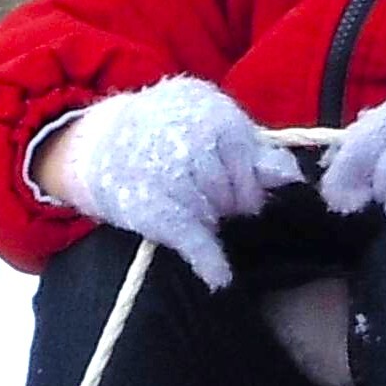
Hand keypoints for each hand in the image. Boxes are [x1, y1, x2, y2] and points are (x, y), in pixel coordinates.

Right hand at [33, 76, 301, 290]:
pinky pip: (194, 238)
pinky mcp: (154, 208)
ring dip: (211, 218)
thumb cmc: (162, 131)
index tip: (235, 188)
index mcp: (210, 109)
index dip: (247, 180)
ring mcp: (172, 173)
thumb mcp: (207, 120)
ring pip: (216, 213)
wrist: (96, 143)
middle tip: (210, 200)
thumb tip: (290, 176)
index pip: (249, 158)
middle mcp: (192, 138)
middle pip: (235, 188)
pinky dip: (209, 260)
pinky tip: (220, 276)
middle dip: (230, 200)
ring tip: (191, 208)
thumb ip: (251, 146)